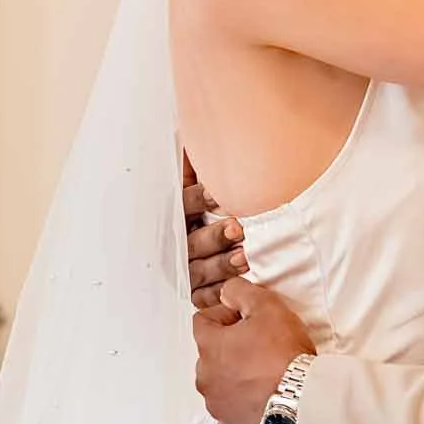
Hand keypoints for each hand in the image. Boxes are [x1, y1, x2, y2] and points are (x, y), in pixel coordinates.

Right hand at [183, 149, 248, 311]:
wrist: (217, 244)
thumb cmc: (215, 206)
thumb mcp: (203, 180)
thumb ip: (198, 160)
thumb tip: (193, 127)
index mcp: (178, 213)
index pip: (186, 204)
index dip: (201, 199)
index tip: (218, 192)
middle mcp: (178, 242)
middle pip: (192, 242)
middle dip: (214, 236)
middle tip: (237, 228)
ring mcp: (186, 270)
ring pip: (199, 271)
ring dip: (221, 265)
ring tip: (245, 258)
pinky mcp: (197, 292)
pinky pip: (207, 296)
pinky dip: (222, 292)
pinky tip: (239, 286)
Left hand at [192, 278, 315, 423]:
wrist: (302, 398)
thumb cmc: (284, 355)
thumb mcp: (267, 306)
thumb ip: (241, 292)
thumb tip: (228, 291)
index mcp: (209, 345)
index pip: (203, 320)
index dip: (226, 314)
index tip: (247, 319)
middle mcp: (205, 376)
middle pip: (210, 352)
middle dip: (230, 346)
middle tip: (261, 345)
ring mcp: (216, 403)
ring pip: (217, 382)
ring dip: (233, 375)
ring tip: (263, 372)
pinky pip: (226, 412)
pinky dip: (237, 405)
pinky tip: (255, 398)